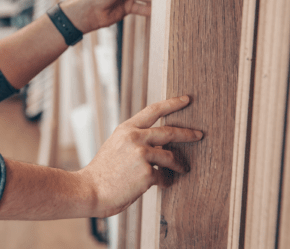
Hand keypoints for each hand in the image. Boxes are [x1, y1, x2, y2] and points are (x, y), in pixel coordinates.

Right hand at [77, 96, 202, 217]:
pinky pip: (163, 177)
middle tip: (199, 134)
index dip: (172, 103)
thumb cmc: (102, 172)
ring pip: (170, 157)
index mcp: (126, 129)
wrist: (89, 190)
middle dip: (188, 133)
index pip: (153, 110)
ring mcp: (142, 155)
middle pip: (169, 132)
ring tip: (184, 169)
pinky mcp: (147, 173)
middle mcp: (135, 138)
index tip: (186, 99)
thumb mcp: (115, 146)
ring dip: (179, 164)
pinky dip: (164, 182)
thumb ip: (133, 140)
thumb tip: (158, 144)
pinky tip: (160, 185)